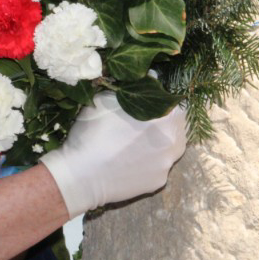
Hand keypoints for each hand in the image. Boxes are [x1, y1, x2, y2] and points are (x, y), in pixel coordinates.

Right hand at [39, 92, 186, 218]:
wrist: (81, 176)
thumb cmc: (94, 132)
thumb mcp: (108, 99)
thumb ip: (135, 86)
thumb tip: (151, 76)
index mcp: (167, 117)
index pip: (176, 103)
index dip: (162, 101)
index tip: (147, 103)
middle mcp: (175, 142)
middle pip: (176, 127)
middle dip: (163, 123)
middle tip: (140, 123)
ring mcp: (167, 165)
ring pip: (169, 149)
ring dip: (158, 143)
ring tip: (135, 144)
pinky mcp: (158, 183)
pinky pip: (157, 167)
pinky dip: (148, 163)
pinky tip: (129, 162)